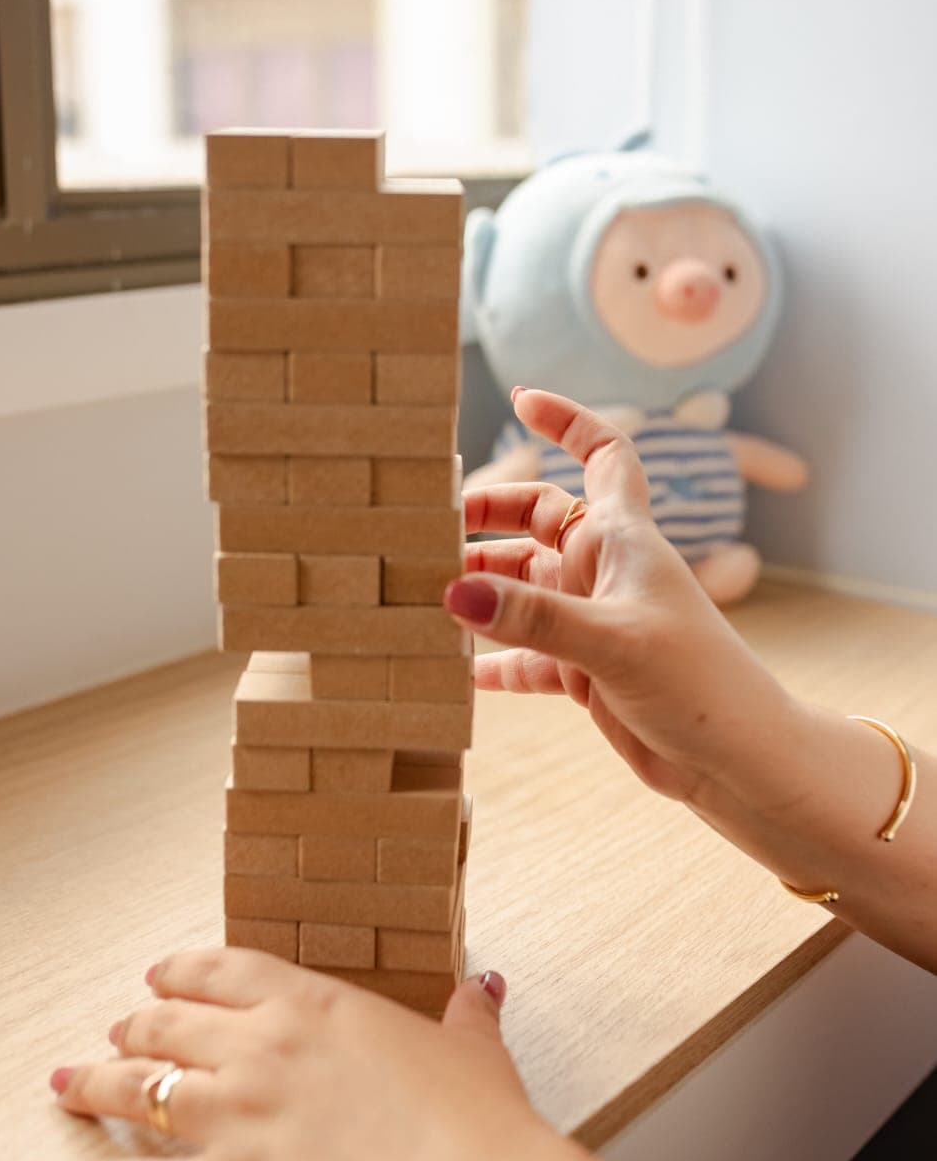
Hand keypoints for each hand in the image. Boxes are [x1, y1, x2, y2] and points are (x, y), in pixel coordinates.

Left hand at [40, 953, 554, 1160]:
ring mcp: (236, 1117)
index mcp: (312, 1004)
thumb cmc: (475, 1124)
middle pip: (166, 1024)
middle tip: (115, 1030)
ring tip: (65, 1083)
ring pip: (138, 1091)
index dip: (179, 972)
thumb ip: (464, 1013)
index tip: (158, 975)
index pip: (220, 970)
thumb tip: (482, 987)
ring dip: (94, 1086)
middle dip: (132, 1026)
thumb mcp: (470, 1050)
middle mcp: (260, 1048)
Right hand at [447, 387, 800, 806]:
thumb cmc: (701, 685)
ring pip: (522, 587)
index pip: (603, 453)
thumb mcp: (613, 642)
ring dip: (479, 589)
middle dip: (487, 517)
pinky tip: (455, 671)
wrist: (738, 761)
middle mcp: (604, 571)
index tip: (522, 400)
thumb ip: (533, 617)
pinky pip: (525, 654)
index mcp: (624, 540)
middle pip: (538, 520)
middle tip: (429, 529)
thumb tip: (456, 591)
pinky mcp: (586, 671)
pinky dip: (492, 659)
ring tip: (423, 596)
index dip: (568, 421)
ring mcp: (593, 621)